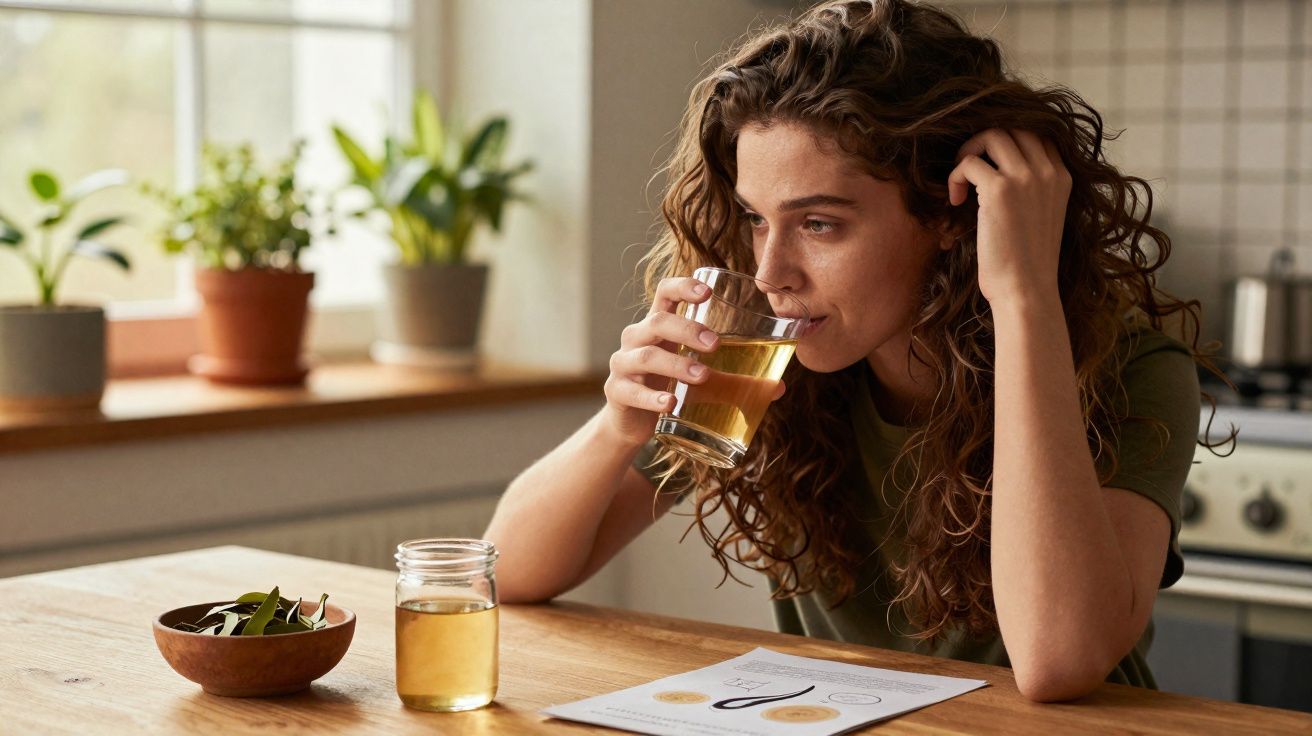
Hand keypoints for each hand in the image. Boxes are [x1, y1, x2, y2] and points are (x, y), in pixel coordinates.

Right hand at [603, 277, 720, 447]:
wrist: (631, 422)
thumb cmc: (668, 387)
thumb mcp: (698, 378)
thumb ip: (734, 379)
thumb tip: (779, 387)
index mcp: (658, 326)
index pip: (665, 293)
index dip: (684, 287)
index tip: (707, 292)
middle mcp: (637, 339)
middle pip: (657, 321)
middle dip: (687, 329)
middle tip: (715, 344)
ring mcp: (623, 365)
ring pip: (646, 356)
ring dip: (677, 364)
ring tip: (703, 376)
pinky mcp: (617, 392)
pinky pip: (632, 391)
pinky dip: (653, 398)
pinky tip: (671, 403)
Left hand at [947, 128, 1071, 304]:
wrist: (1026, 291)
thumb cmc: (1027, 263)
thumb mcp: (1042, 216)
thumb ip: (1032, 189)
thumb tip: (998, 169)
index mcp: (1061, 177)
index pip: (1036, 134)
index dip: (1008, 142)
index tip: (989, 163)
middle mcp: (1047, 171)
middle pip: (1013, 127)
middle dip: (984, 142)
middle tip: (968, 169)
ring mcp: (1025, 178)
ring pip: (991, 135)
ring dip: (968, 153)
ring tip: (960, 183)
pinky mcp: (999, 190)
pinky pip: (968, 163)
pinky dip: (955, 177)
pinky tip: (956, 202)